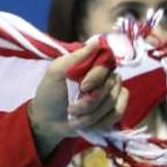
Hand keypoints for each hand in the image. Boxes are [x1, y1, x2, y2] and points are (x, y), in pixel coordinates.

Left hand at [27, 42, 126, 157]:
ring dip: (91, 114)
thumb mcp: (56, 72)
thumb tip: (97, 41)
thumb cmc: (50, 93)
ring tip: (74, 117)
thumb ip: (77, 57)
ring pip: (113, 101)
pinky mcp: (114, 110)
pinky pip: (118, 113)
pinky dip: (100, 122)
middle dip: (89, 101)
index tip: (82, 87)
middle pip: (111, 85)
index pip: (107, 64)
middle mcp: (106, 76)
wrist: (48, 119)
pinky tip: (86, 124)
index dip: (97, 77)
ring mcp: (112, 93)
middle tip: (71, 108)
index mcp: (92, 64)